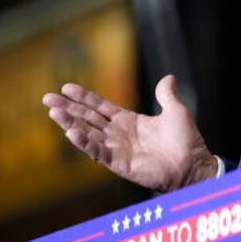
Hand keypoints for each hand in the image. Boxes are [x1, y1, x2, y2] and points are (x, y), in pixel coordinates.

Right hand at [43, 74, 218, 192]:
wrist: (193, 164)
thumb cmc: (186, 140)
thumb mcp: (175, 111)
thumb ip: (166, 95)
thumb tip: (168, 77)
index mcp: (130, 121)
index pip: (101, 107)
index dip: (84, 97)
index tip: (66, 87)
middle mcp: (120, 135)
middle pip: (88, 119)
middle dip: (68, 109)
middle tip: (47, 99)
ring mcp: (118, 149)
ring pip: (88, 134)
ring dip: (70, 124)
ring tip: (53, 113)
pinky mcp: (120, 163)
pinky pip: (98, 152)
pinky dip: (85, 143)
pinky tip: (71, 133)